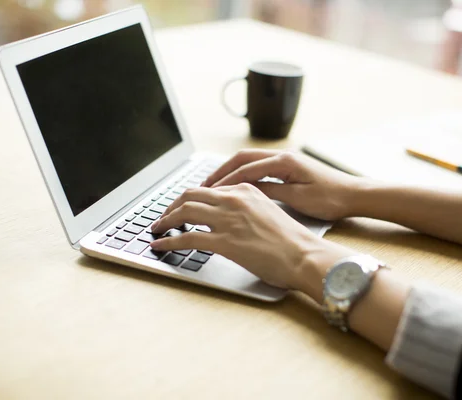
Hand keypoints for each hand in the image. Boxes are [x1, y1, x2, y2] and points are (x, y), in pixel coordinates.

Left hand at [150, 183, 354, 295]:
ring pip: (184, 212)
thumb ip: (248, 210)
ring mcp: (228, 219)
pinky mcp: (224, 241)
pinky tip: (159, 245)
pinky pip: (186, 238)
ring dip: (164, 221)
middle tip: (163, 217)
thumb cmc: (293, 241)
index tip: (181, 208)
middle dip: (171, 206)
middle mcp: (235, 199)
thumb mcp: (269, 214)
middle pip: (190, 195)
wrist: (305, 255)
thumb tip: (232, 220)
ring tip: (156, 229)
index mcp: (246, 190)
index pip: (208, 189)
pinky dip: (168, 241)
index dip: (189, 199)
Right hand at [202, 149, 363, 220]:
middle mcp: (283, 156)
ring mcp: (286, 160)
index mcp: (284, 162)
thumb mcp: (298, 199)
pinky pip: (259, 167)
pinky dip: (243, 175)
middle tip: (202, 186)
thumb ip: (269, 191)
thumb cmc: (331, 198)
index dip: (224, 181)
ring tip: (213, 186)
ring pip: (249, 161)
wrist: (355, 194)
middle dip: (220, 172)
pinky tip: (235, 186)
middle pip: (242, 158)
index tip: (206, 192)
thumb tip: (244, 190)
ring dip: (230, 172)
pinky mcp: (289, 167)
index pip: (245, 169)